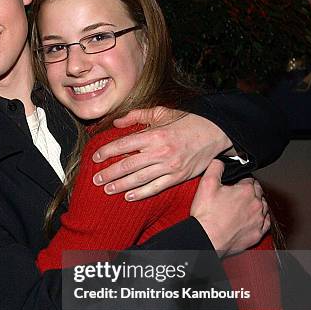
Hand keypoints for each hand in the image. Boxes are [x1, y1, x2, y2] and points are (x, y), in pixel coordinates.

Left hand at [92, 107, 232, 200]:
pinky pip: (156, 188)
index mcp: (155, 135)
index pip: (124, 145)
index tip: (96, 158)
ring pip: (139, 179)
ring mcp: (169, 166)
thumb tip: (116, 123)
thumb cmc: (187, 121)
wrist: (214, 133)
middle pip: (128, 165)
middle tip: (96, 180)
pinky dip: (141, 193)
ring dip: (121, 185)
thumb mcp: (162, 112)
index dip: (107, 152)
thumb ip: (137, 116)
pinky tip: (129, 196)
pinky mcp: (178, 177)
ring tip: (107, 189)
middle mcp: (160, 152)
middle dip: (109, 173)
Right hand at [190, 160, 269, 255]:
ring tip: (244, 207)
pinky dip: (261, 220)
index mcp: (246, 191)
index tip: (235, 185)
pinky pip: (265, 224)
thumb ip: (216, 167)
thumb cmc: (206, 215)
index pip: (250, 180)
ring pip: (263, 208)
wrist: (206, 239)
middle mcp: (256, 204)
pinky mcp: (257, 234)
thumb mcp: (207, 183)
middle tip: (238, 195)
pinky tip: (253, 219)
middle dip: (250, 192)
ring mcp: (258, 220)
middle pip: (258, 193)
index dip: (241, 181)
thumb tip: (221, 161)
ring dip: (256, 205)